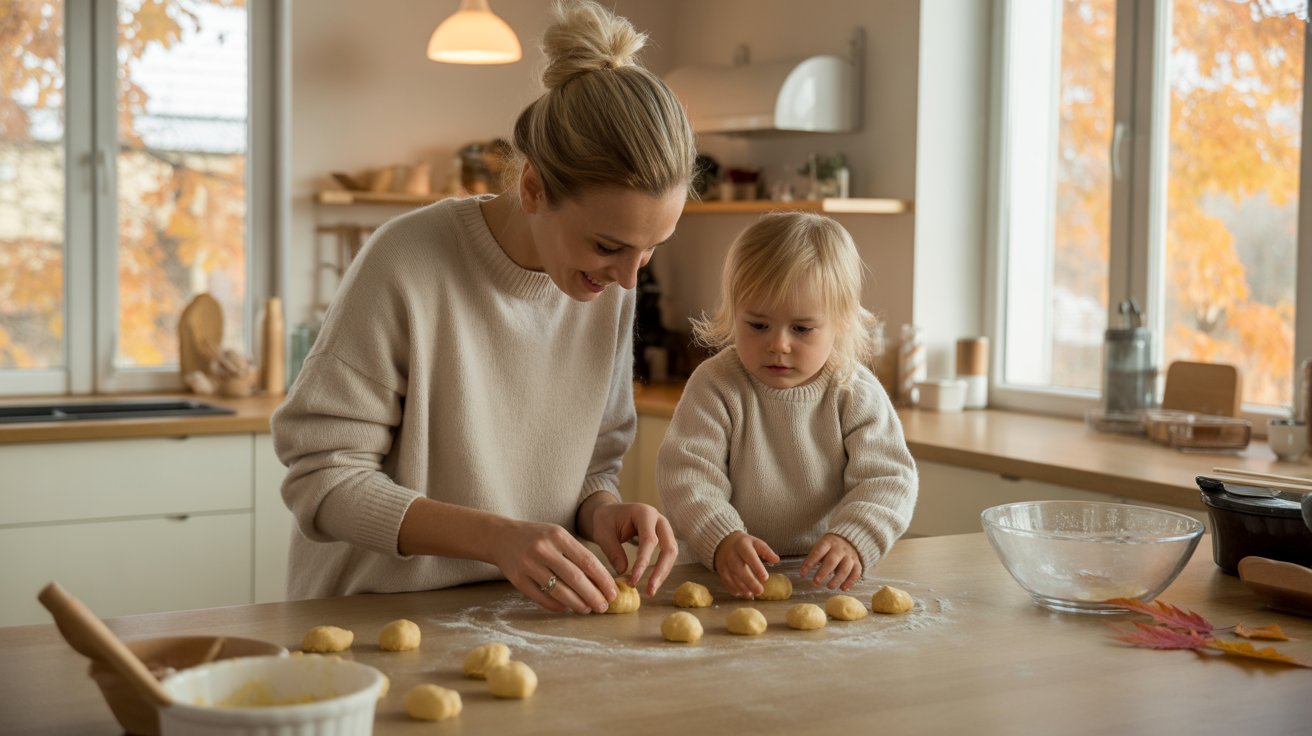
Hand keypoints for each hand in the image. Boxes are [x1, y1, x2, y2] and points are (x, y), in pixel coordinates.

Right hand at [489, 519, 617, 614]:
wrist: (501, 537)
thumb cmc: (537, 538)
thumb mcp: (557, 536)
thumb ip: (576, 554)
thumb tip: (601, 581)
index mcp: (558, 536)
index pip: (587, 561)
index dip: (603, 580)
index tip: (613, 592)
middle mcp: (543, 549)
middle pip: (575, 578)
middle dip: (593, 595)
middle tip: (603, 607)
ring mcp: (529, 565)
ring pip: (559, 591)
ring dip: (577, 604)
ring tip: (588, 609)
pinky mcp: (518, 580)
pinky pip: (542, 599)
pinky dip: (558, 606)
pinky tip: (567, 608)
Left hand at [586, 499, 678, 596]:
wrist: (610, 512)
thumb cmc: (606, 520)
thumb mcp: (603, 533)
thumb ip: (613, 551)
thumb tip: (623, 572)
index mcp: (644, 513)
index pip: (649, 540)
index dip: (643, 562)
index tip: (633, 581)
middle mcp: (659, 519)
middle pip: (669, 547)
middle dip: (661, 571)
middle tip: (650, 591)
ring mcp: (664, 528)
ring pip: (672, 553)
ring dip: (663, 573)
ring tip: (650, 591)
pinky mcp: (664, 537)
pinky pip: (667, 555)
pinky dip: (661, 570)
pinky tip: (651, 583)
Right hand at [713, 531, 779, 598]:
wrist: (724, 543)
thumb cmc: (743, 544)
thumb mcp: (756, 542)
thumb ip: (766, 551)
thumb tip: (776, 559)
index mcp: (742, 545)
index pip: (749, 556)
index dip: (757, 567)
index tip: (765, 578)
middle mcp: (731, 554)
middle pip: (739, 568)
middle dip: (750, 581)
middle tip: (760, 591)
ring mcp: (725, 563)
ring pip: (732, 577)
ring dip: (742, 588)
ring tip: (752, 594)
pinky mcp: (721, 571)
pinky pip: (726, 582)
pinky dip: (734, 589)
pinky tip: (743, 594)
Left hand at [799, 533, 862, 590]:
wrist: (850, 539)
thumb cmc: (830, 547)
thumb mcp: (821, 546)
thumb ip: (815, 557)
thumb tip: (804, 572)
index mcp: (828, 542)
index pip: (818, 552)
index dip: (810, 562)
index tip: (802, 573)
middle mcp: (840, 548)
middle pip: (832, 561)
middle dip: (823, 572)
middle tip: (815, 582)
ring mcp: (850, 556)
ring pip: (845, 568)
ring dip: (837, 579)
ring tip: (829, 587)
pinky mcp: (857, 563)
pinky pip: (856, 573)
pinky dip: (850, 582)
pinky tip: (843, 588)